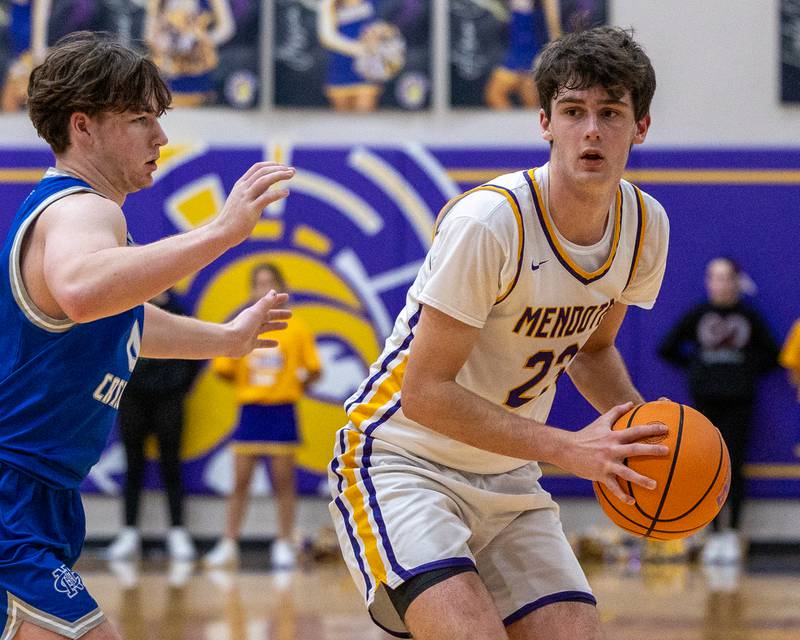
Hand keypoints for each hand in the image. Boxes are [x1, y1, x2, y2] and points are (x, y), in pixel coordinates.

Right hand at [213, 163, 294, 246]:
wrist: (221, 232)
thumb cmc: (234, 219)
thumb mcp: (243, 200)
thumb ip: (255, 192)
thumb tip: (269, 185)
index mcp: (240, 185)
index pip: (257, 168)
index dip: (271, 165)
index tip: (283, 166)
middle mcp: (242, 189)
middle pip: (262, 172)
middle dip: (279, 169)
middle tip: (292, 171)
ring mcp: (245, 199)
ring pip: (264, 181)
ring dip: (279, 176)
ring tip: (291, 175)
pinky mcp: (250, 210)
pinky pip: (265, 198)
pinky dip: (277, 193)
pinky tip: (286, 192)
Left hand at [224, 290, 291, 356]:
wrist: (228, 342)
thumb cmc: (242, 326)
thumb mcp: (256, 312)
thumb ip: (265, 302)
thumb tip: (274, 292)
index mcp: (255, 313)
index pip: (268, 304)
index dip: (277, 299)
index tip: (287, 296)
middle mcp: (253, 322)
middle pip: (269, 316)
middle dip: (279, 315)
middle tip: (290, 314)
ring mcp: (252, 333)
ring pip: (267, 328)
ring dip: (276, 326)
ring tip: (286, 325)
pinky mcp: (250, 344)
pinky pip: (262, 343)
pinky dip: (269, 343)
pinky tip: (277, 343)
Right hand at [551, 402, 669, 505]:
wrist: (565, 449)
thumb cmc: (585, 435)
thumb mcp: (600, 422)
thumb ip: (616, 412)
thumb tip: (630, 403)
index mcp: (613, 436)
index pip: (635, 431)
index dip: (650, 429)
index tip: (665, 429)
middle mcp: (611, 449)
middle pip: (634, 449)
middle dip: (651, 450)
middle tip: (667, 451)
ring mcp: (606, 463)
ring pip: (626, 472)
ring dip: (641, 479)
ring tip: (655, 485)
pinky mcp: (600, 475)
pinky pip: (613, 487)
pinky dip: (622, 495)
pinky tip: (632, 502)